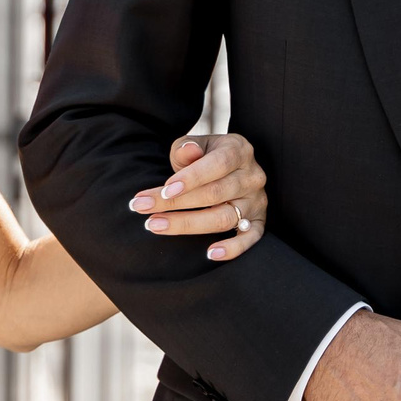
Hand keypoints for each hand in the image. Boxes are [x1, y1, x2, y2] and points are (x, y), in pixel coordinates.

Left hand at [126, 132, 267, 261]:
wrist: (229, 168)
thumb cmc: (206, 156)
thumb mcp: (196, 145)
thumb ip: (187, 148)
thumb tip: (188, 150)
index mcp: (239, 150)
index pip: (217, 164)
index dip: (190, 178)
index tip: (163, 191)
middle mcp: (252, 176)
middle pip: (214, 194)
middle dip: (175, 203)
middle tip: (142, 208)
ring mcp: (257, 202)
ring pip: (224, 217)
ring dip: (187, 224)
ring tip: (156, 225)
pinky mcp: (258, 222)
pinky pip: (250, 239)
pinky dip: (233, 249)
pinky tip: (210, 254)